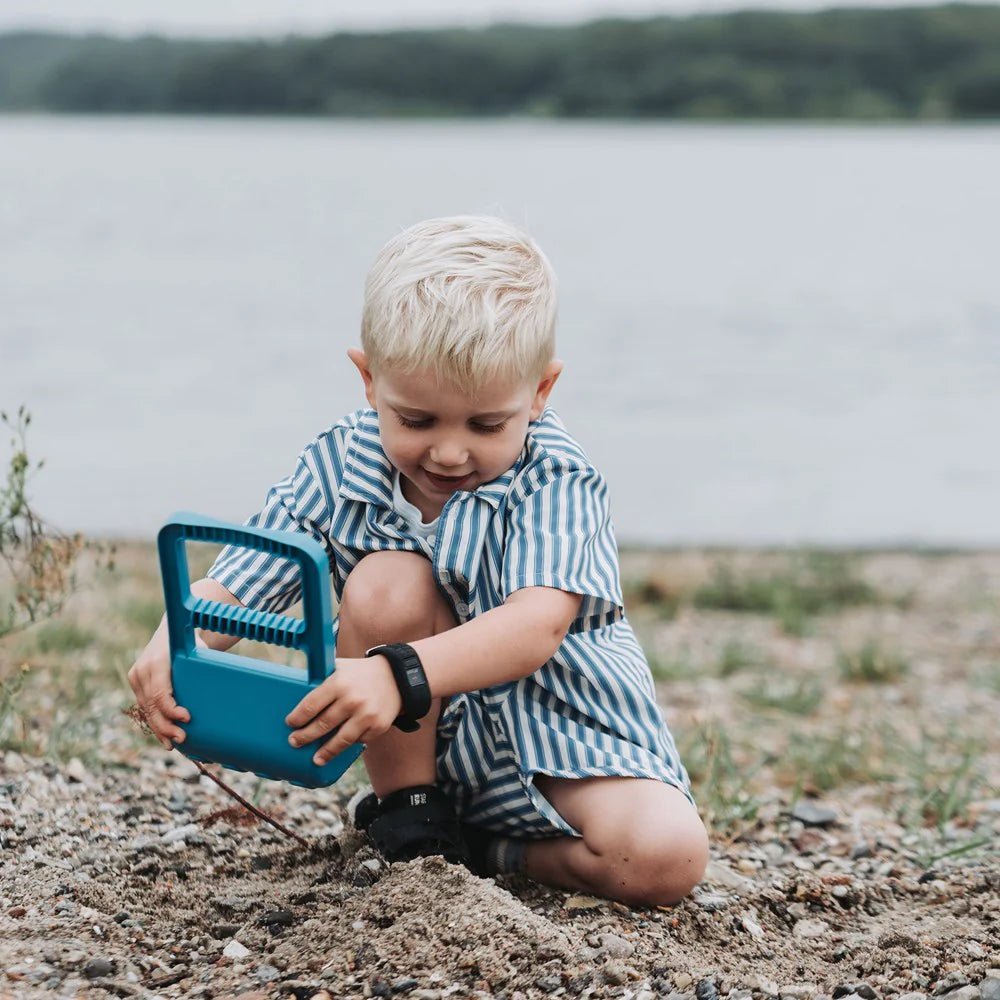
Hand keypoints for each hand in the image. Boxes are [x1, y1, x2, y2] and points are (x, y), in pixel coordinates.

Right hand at [126, 631, 199, 748]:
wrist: (169, 632)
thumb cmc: (189, 643)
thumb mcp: (197, 650)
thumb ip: (202, 667)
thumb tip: (224, 688)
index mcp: (156, 662)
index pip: (160, 693)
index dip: (171, 710)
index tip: (187, 718)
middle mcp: (142, 671)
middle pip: (152, 706)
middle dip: (166, 725)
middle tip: (182, 739)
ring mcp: (136, 678)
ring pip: (147, 709)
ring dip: (160, 729)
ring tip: (173, 744)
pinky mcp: (137, 684)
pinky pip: (145, 707)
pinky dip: (155, 722)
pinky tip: (164, 737)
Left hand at [285, 656, 401, 764]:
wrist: (396, 676)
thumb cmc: (361, 673)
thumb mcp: (340, 667)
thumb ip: (321, 676)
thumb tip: (295, 686)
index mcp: (338, 683)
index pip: (311, 705)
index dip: (297, 718)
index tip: (290, 723)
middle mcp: (352, 700)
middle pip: (322, 725)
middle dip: (304, 736)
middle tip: (294, 742)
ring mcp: (366, 715)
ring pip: (340, 740)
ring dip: (325, 752)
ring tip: (315, 759)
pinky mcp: (378, 726)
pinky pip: (358, 741)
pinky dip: (349, 744)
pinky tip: (340, 747)